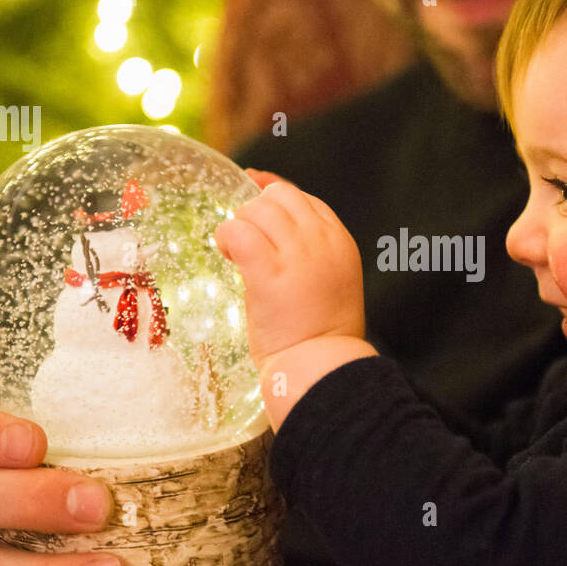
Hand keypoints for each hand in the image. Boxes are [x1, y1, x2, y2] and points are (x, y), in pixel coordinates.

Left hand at [215, 179, 364, 364]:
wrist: (322, 369)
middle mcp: (321, 241)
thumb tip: (275, 221)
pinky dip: (226, 239)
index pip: (304, 199)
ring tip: (237, 255)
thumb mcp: (331, 281)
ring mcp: (297, 255)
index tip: (254, 207)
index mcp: (340, 242)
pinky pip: (237, 232)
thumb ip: (310, 251)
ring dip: (238, 227)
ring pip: (256, 209)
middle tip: (247, 245)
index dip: (274, 196)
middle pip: (280, 197)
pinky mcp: (268, 273)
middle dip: (255, 214)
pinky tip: (229, 257)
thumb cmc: (321, 334)